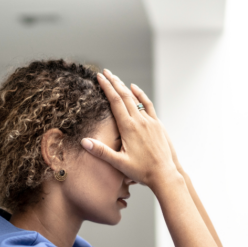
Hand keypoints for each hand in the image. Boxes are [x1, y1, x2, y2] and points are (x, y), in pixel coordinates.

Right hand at [80, 70, 180, 189]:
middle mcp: (140, 121)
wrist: (164, 174)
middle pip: (124, 96)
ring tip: (116, 78)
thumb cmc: (141, 171)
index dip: (106, 88)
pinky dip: (140, 95)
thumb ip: (101, 151)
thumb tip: (84, 141)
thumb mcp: (118, 163)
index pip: (115, 102)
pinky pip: (148, 105)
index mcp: (129, 128)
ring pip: (135, 99)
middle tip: (104, 72)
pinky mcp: (157, 124)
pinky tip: (135, 89)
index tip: (99, 77)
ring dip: (125, 87)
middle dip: (113, 82)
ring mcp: (150, 121)